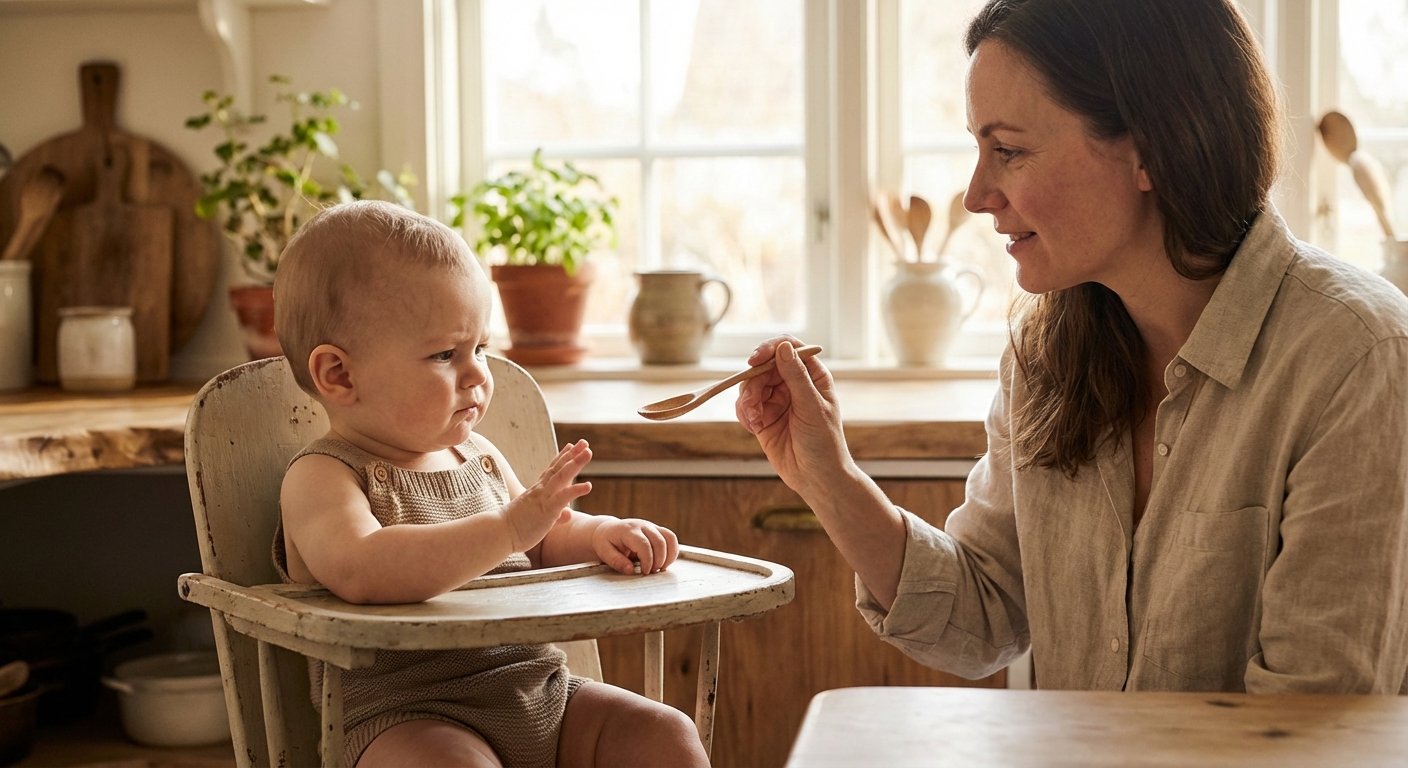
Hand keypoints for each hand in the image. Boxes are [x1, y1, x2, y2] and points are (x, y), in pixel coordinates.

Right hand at [498, 440, 592, 551]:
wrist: (498, 533)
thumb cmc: (516, 528)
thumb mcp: (540, 519)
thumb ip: (556, 515)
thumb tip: (568, 513)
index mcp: (537, 491)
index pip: (551, 470)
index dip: (562, 457)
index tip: (571, 446)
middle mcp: (541, 491)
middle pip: (559, 468)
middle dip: (572, 454)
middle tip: (585, 443)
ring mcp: (543, 498)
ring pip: (561, 476)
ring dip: (575, 463)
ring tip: (588, 452)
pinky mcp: (546, 510)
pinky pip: (562, 497)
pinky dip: (575, 490)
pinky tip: (589, 486)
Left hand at [591, 518, 679, 574]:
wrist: (608, 530)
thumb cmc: (606, 542)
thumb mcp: (604, 552)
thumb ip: (616, 561)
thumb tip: (631, 570)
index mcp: (628, 530)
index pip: (644, 544)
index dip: (648, 560)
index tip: (644, 572)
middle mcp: (642, 525)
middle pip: (660, 542)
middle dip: (659, 561)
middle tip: (650, 573)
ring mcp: (652, 526)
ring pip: (670, 538)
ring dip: (669, 556)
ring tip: (659, 569)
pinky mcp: (657, 530)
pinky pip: (671, 539)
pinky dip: (672, 552)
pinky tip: (664, 563)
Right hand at [735, 336, 854, 491]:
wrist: (817, 478)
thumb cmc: (824, 443)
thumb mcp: (812, 407)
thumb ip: (796, 377)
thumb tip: (783, 347)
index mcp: (812, 376)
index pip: (789, 348)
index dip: (770, 349)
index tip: (755, 360)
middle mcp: (793, 384)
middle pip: (764, 367)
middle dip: (753, 383)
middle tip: (752, 403)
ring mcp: (777, 401)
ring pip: (751, 386)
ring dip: (747, 401)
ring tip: (755, 420)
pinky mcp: (764, 418)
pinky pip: (745, 406)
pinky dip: (745, 414)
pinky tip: (753, 428)